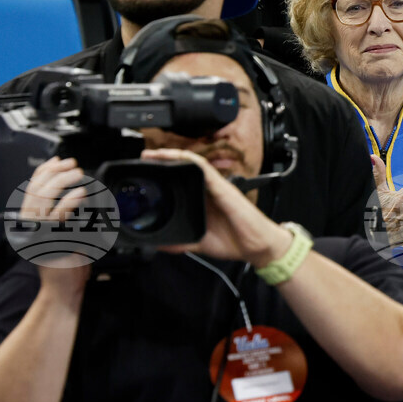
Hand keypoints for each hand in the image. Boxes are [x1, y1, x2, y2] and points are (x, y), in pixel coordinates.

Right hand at [19, 157, 91, 288]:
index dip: (43, 171)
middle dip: (55, 172)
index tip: (58, 161)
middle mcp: (29, 227)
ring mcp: (37, 233)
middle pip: (35, 190)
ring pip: (42, 198)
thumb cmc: (66, 265)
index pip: (31, 190)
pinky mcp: (50, 241)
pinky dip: (69, 201)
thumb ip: (64, 217)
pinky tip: (81, 193)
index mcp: (29, 223)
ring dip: (62, 181)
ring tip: (78, 174)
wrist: (63, 289)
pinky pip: (58, 216)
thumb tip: (76, 193)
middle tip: (73, 165)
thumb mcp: (64, 234)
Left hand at [141, 149, 290, 266]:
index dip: (164, 174)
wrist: (257, 246)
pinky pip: (205, 169)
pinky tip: (176, 156)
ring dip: (172, 156)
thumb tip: (161, 246)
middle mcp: (209, 191)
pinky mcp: (223, 188)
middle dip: (163, 161)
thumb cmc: (236, 241)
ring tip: (153, 154)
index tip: (146, 172)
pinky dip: (190, 160)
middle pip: (184, 169)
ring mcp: (216, 187)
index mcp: (203, 201)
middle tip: (144, 158)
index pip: (182, 182)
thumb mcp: (200, 243)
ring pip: (192, 165)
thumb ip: (182, 242)